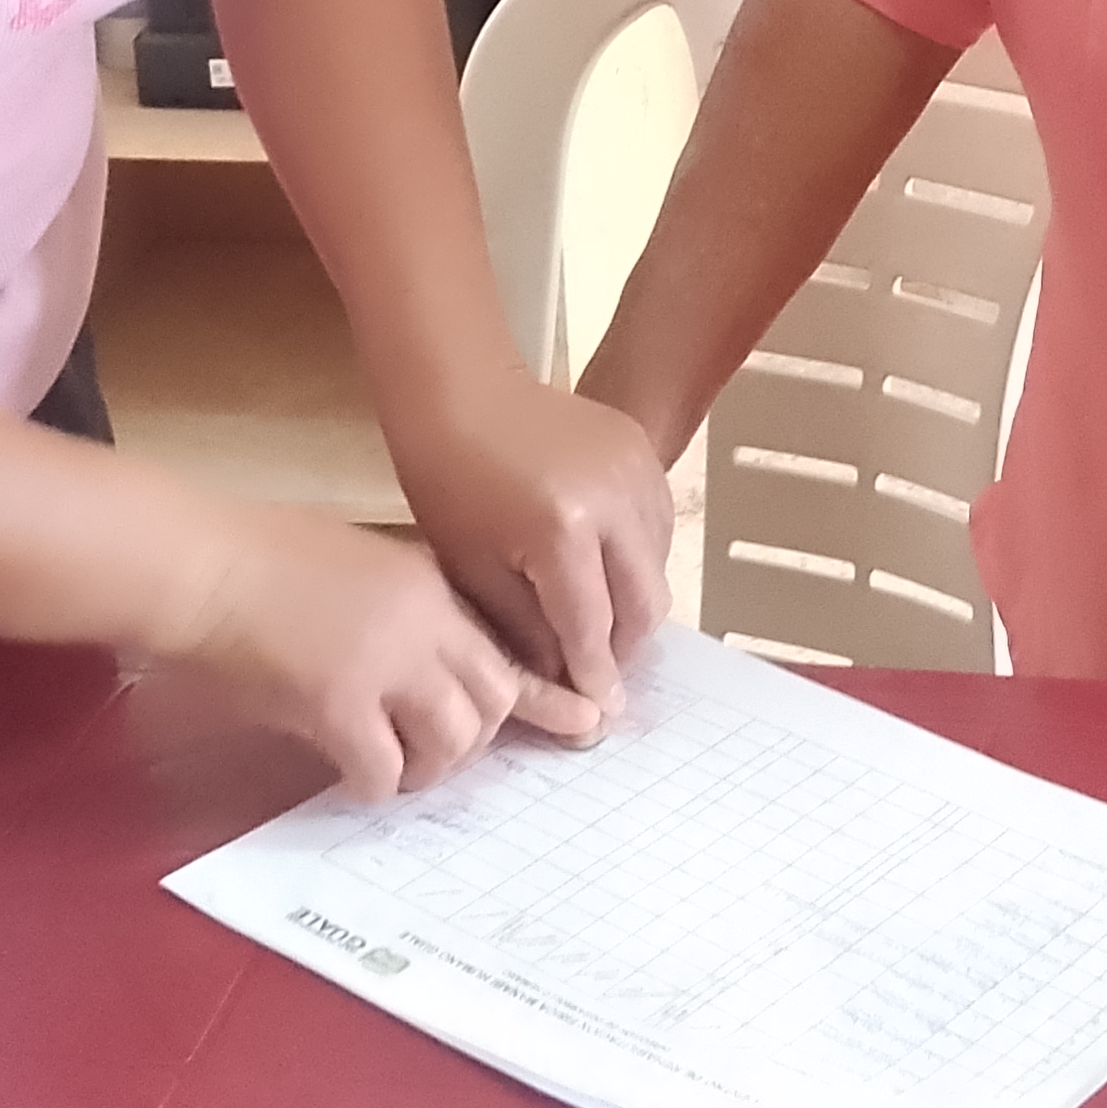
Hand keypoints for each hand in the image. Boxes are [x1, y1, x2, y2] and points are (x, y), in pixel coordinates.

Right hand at [160, 504, 598, 801]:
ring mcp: (383, 664)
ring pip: (452, 742)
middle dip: (474, 740)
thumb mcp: (356, 567)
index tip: (585, 723)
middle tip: (434, 755)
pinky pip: (383, 771)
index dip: (543, 697)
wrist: (198, 564)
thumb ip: (403, 612)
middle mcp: (421, 622)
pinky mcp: (336, 703)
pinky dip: (373, 784)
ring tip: (391, 766)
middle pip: (493, 701)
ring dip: (427, 768)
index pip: (506, 648)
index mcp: (427, 585)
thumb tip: (428, 673)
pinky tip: (349, 774)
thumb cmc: (257, 558)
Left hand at [387, 370, 673, 717]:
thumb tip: (567, 683)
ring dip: (633, 604)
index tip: (598, 715)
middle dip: (623, 647)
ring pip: (658, 567)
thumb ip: (527, 631)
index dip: (594, 675)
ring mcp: (638, 471)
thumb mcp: (475, 569)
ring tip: (596, 621)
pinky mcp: (645, 451)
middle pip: (644, 603)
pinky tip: (603, 570)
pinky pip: (657, 528)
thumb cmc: (448, 482)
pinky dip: (637, 560)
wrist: (461, 392)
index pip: (592, 626)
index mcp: (563, 531)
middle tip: (598, 670)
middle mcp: (614, 501)